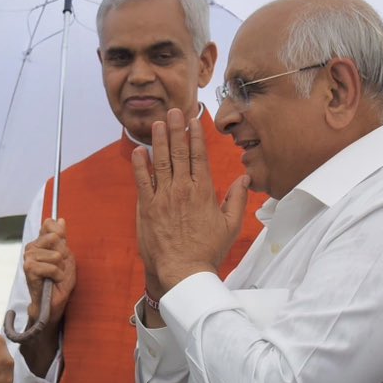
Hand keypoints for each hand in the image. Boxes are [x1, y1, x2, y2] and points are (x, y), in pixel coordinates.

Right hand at [21, 219, 76, 326]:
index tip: (62, 252)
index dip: (61, 237)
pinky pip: (50, 267)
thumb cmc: (59, 280)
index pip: (49, 224)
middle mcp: (32, 247)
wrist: (55, 300)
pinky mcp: (29, 269)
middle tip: (59, 267)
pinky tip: (52, 280)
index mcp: (40, 242)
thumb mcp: (67, 255)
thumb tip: (60, 219)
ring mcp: (28, 257)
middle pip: (55, 238)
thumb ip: (62, 237)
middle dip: (63, 255)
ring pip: (55, 255)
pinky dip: (56, 275)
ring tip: (55, 275)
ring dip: (60, 268)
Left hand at [131, 108, 249, 298]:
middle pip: (179, 153)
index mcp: (203, 192)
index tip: (193, 120)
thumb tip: (244, 179)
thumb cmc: (208, 251)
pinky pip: (142, 182)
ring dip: (159, 141)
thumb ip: (237, 199)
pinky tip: (138, 151)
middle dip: (176, 130)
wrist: (183, 271)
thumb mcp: (230, 226)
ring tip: (157, 123)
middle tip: (173, 111)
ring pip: (161, 163)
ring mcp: (163, 198)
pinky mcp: (147, 208)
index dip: (195, 136)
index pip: (199, 156)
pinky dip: (140, 166)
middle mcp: (183, 190)